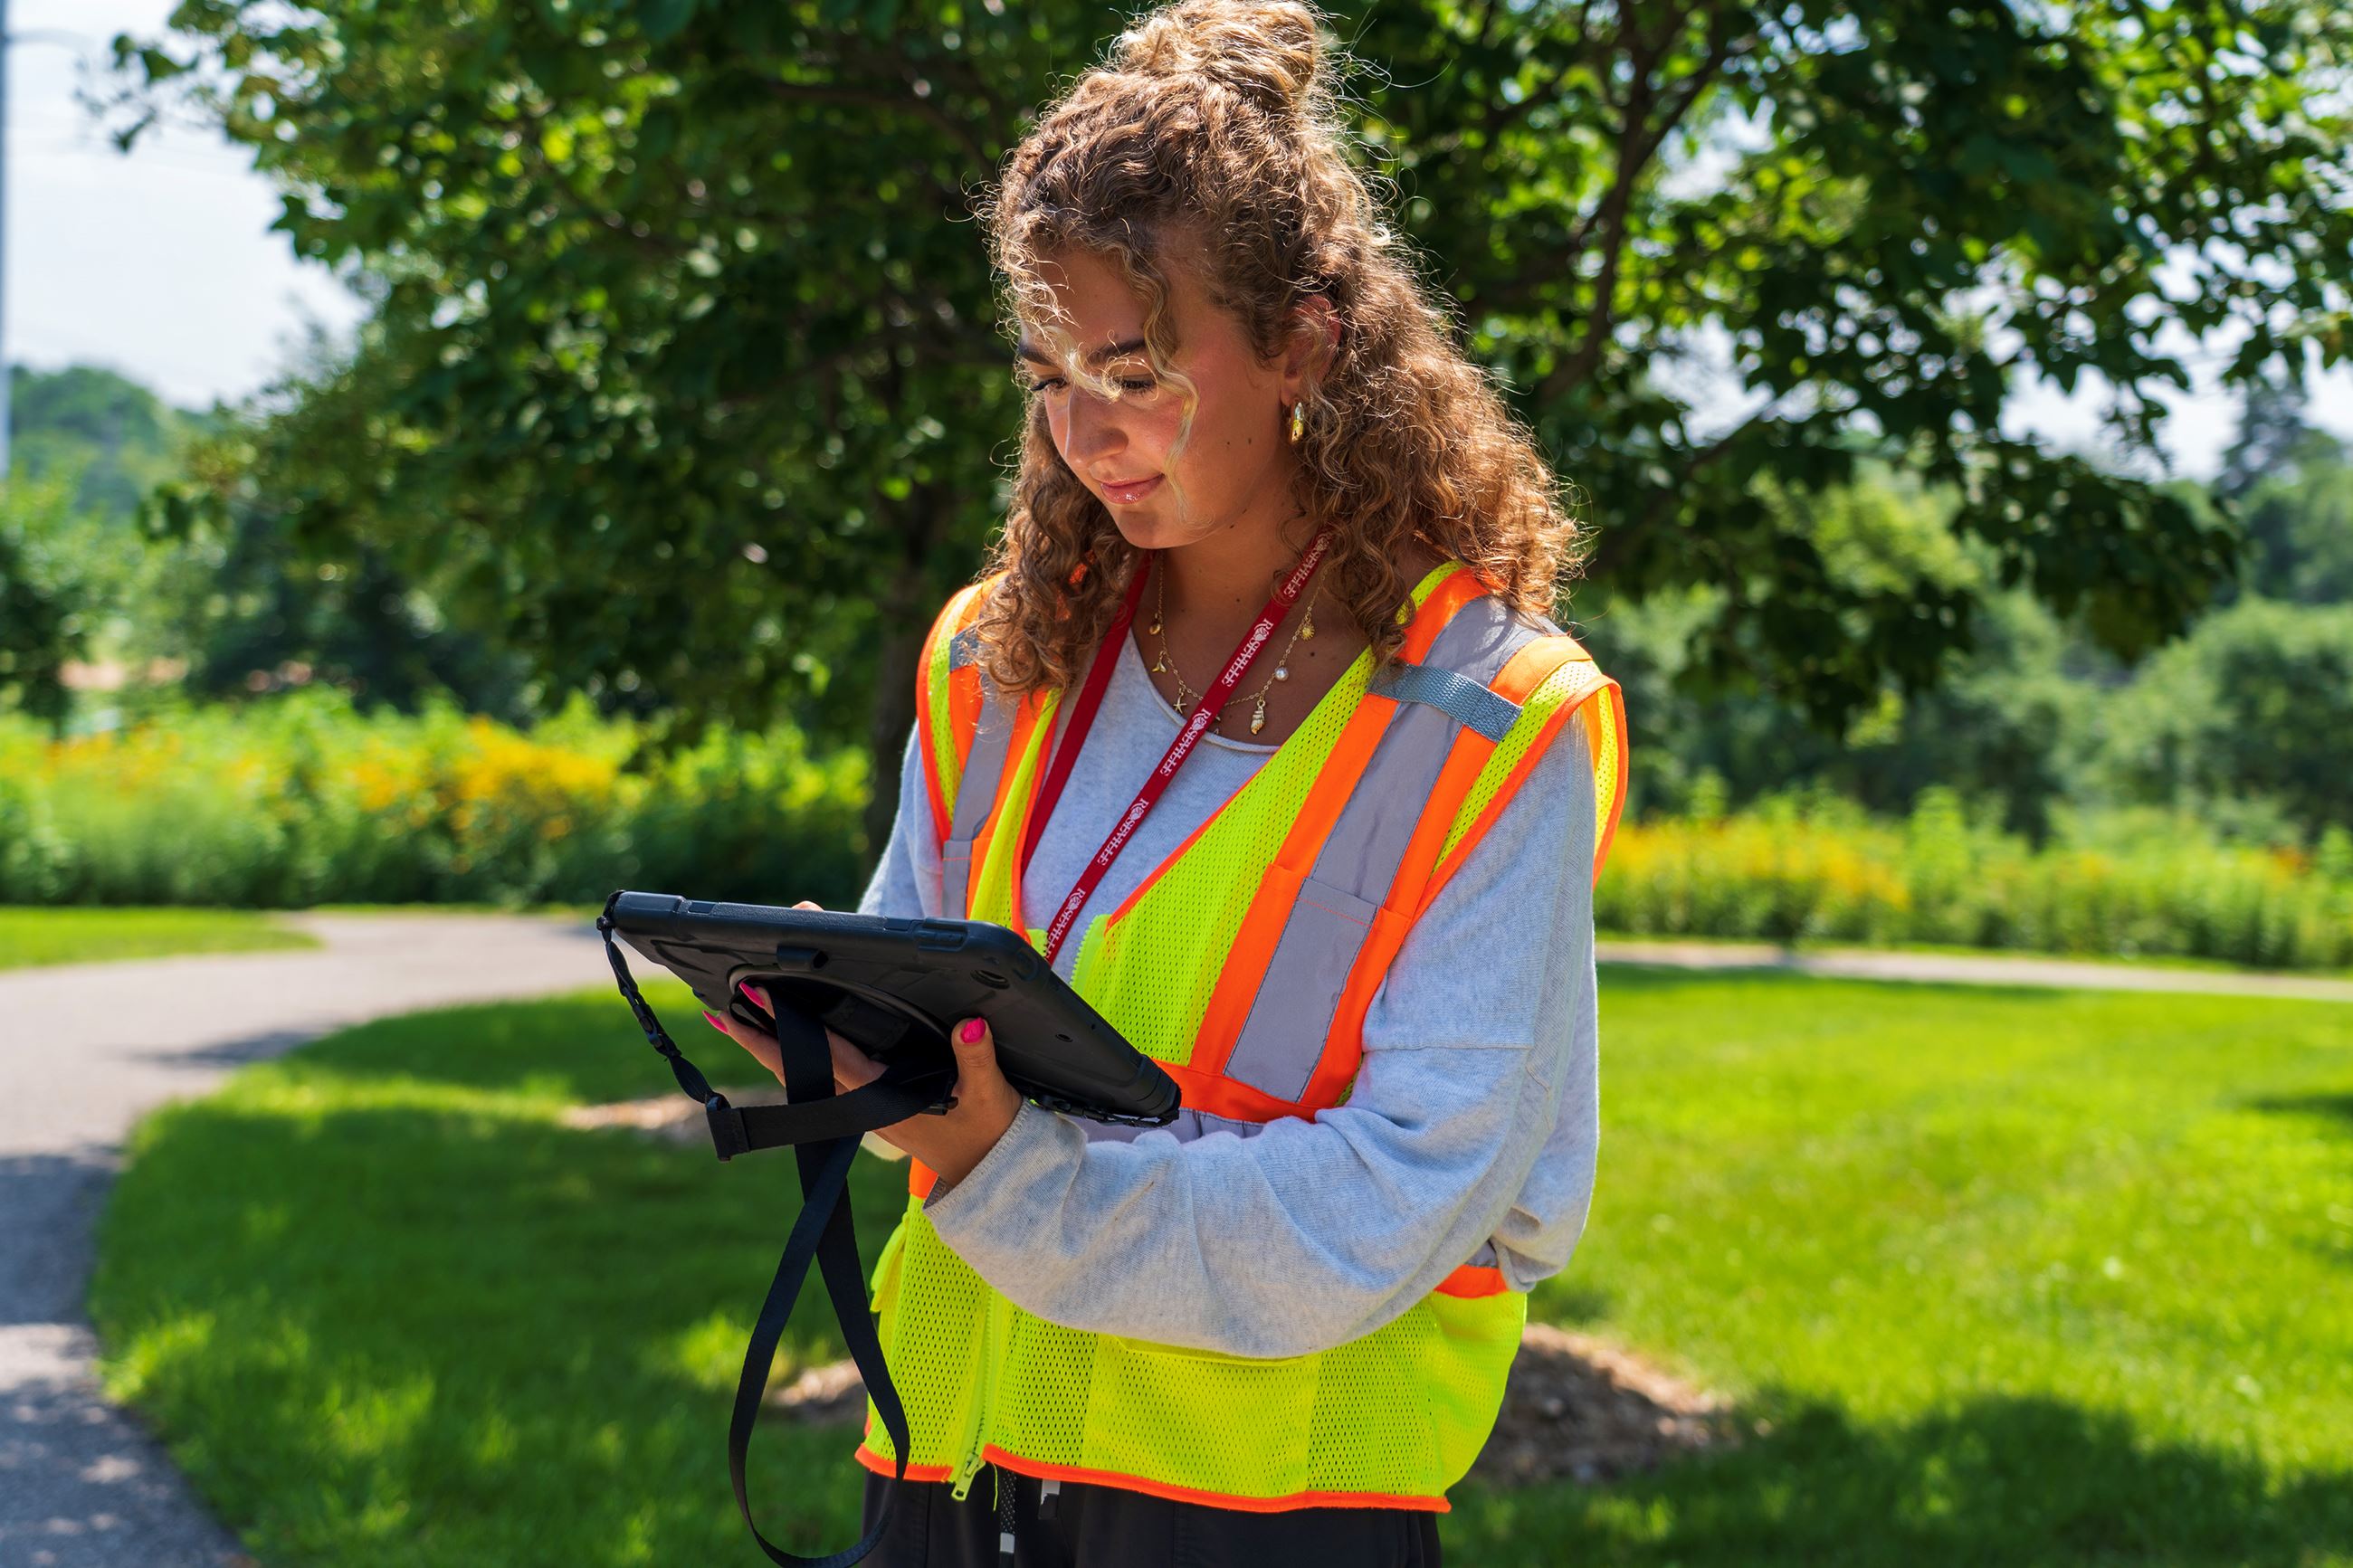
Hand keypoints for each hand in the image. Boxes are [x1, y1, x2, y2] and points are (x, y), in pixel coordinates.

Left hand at [702, 900, 1022, 1195]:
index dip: (792, 1028)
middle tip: (718, 1006)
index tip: (757, 1001)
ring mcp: (859, 1106)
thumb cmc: (989, 1131)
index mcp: (883, 1094)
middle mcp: (861, 1102)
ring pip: (801, 1075)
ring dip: (767, 1047)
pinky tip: (777, 1040)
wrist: (988, 1173)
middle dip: (759, 1035)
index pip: (828, 1055)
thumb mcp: (990, 1093)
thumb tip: (970, 1024)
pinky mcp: (865, 1105)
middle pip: (797, 1066)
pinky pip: (817, 1079)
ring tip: (732, 1017)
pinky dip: (792, 1057)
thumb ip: (977, 1058)